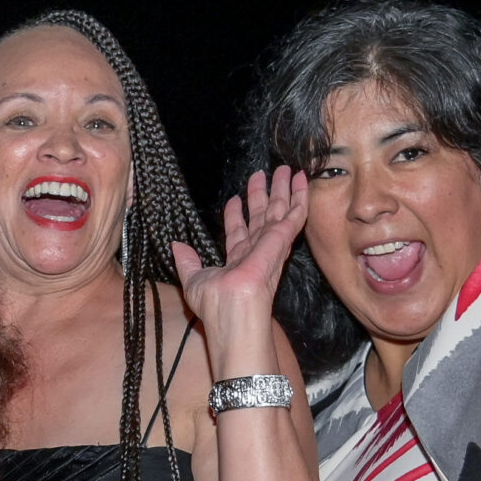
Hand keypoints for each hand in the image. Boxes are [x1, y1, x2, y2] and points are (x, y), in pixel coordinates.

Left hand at [172, 166, 308, 347]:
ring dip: (284, 190)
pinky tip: (303, 181)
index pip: (238, 232)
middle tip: (268, 174)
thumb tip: (176, 246)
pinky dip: (300, 197)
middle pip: (262, 217)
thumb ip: (187, 261)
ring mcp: (270, 245)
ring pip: (279, 211)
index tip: (234, 199)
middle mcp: (256, 251)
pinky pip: (294, 215)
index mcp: (237, 261)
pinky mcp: (282, 240)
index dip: (236, 214)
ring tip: (287, 170)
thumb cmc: (215, 305)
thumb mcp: (193, 279)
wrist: (232, 311)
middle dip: (264, 195)